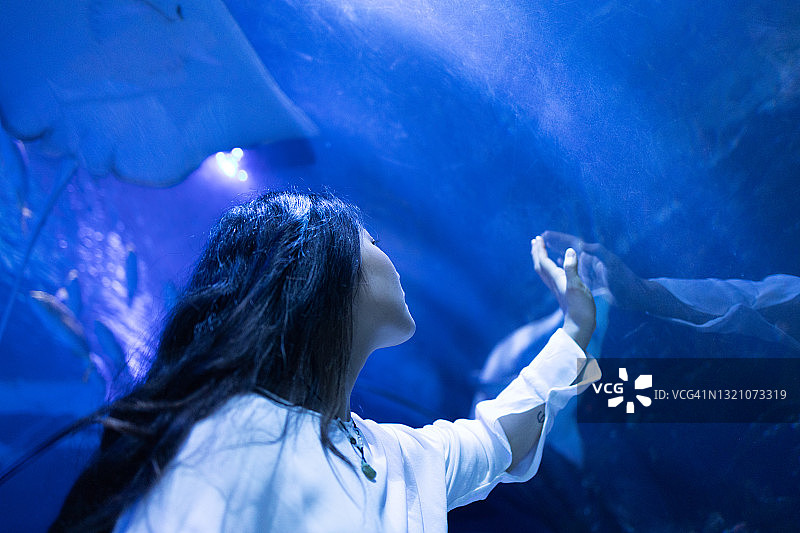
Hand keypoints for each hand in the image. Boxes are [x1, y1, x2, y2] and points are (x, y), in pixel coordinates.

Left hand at [531, 235, 594, 350]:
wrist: (580, 325)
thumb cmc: (579, 306)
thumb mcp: (576, 286)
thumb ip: (572, 268)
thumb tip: (569, 251)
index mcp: (555, 278)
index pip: (543, 261)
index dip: (539, 249)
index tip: (537, 238)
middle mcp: (553, 282)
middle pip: (540, 265)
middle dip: (537, 253)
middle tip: (535, 242)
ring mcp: (557, 288)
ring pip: (544, 271)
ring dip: (542, 260)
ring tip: (542, 251)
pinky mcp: (563, 292)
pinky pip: (553, 277)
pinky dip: (552, 268)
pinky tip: (559, 267)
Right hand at [542, 230, 647, 309]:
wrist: (634, 295)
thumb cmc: (624, 280)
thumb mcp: (612, 264)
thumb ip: (598, 252)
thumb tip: (580, 244)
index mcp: (594, 253)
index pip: (573, 242)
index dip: (558, 239)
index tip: (545, 235)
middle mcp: (591, 258)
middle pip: (570, 247)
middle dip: (556, 242)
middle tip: (541, 238)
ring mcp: (591, 268)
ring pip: (571, 256)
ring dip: (559, 251)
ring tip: (547, 247)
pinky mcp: (592, 277)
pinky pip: (575, 268)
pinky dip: (566, 263)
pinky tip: (560, 262)